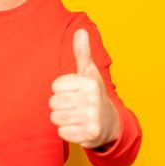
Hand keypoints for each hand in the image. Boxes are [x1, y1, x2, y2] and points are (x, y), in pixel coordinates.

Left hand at [49, 29, 118, 148]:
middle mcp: (92, 100)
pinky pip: (61, 132)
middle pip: (53, 102)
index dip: (61, 90)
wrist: (111, 123)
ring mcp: (92, 118)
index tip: (73, 91)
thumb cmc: (94, 94)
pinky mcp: (89, 135)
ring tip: (76, 116)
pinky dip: (67, 131)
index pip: (55, 86)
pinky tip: (78, 127)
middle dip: (60, 105)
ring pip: (55, 118)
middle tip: (74, 105)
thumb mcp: (89, 72)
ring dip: (63, 118)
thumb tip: (80, 30)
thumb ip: (82, 52)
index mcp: (90, 82)